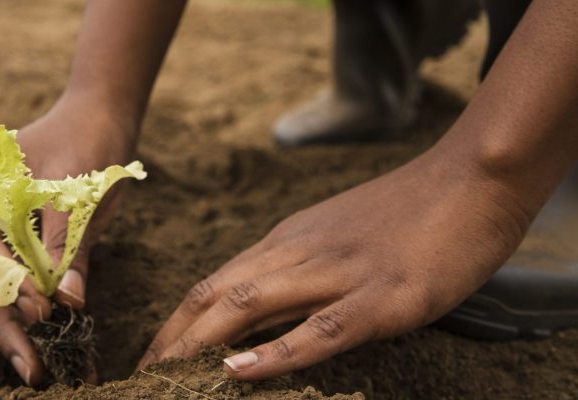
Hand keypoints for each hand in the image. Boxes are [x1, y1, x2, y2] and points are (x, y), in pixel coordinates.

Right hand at [0, 95, 136, 385]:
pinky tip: (53, 350)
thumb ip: (67, 245)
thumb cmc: (87, 142)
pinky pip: (22, 290)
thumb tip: (67, 302)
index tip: (39, 308)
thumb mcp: (79, 190)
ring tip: (40, 371)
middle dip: (4, 326)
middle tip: (32, 367)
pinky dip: (36, 320)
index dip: (5, 280)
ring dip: (16, 333)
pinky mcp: (23, 253)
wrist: (102, 120)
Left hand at [139, 147, 531, 379]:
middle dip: (172, 340)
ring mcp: (340, 273)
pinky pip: (321, 327)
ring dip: (201, 346)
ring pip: (252, 307)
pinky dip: (276, 351)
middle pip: (216, 295)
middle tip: (139, 377)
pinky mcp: (385, 297)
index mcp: (288, 241)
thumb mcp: (336, 235)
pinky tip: (239, 371)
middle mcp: (300, 253)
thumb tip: (263, 304)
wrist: (471, 179)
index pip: (214, 283)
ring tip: (164, 379)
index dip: (176, 322)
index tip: (151, 355)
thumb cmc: (407, 212)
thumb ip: (298, 266)